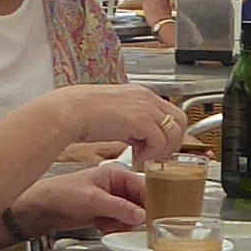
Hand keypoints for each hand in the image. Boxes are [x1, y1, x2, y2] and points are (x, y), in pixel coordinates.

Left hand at [11, 165, 145, 238]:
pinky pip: (119, 222)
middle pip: (138, 203)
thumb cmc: (61, 193)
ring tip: (109, 225)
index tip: (152, 216)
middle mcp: (115, 186)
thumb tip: (141, 215)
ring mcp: (110, 200)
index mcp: (115, 174)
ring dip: (122, 224)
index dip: (148, 202)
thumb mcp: (93, 200)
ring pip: (130, 215)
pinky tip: (102, 227)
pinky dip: (114, 228)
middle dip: (132, 216)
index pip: (142, 186)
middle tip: (126, 224)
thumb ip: (120, 208)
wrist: (41, 208)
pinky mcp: (103, 213)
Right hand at [43, 80, 189, 161]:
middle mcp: (147, 98)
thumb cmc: (84, 114)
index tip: (158, 147)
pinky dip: (151, 153)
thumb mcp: (115, 115)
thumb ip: (132, 124)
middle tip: (156, 154)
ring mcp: (146, 108)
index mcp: (141, 94)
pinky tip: (136, 155)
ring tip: (144, 157)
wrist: (70, 112)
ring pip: (174, 132)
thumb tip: (140, 139)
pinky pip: (160, 141)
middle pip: (180, 120)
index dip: (168, 132)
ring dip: (162, 149)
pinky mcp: (141, 120)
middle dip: (172, 141)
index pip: (170, 111)